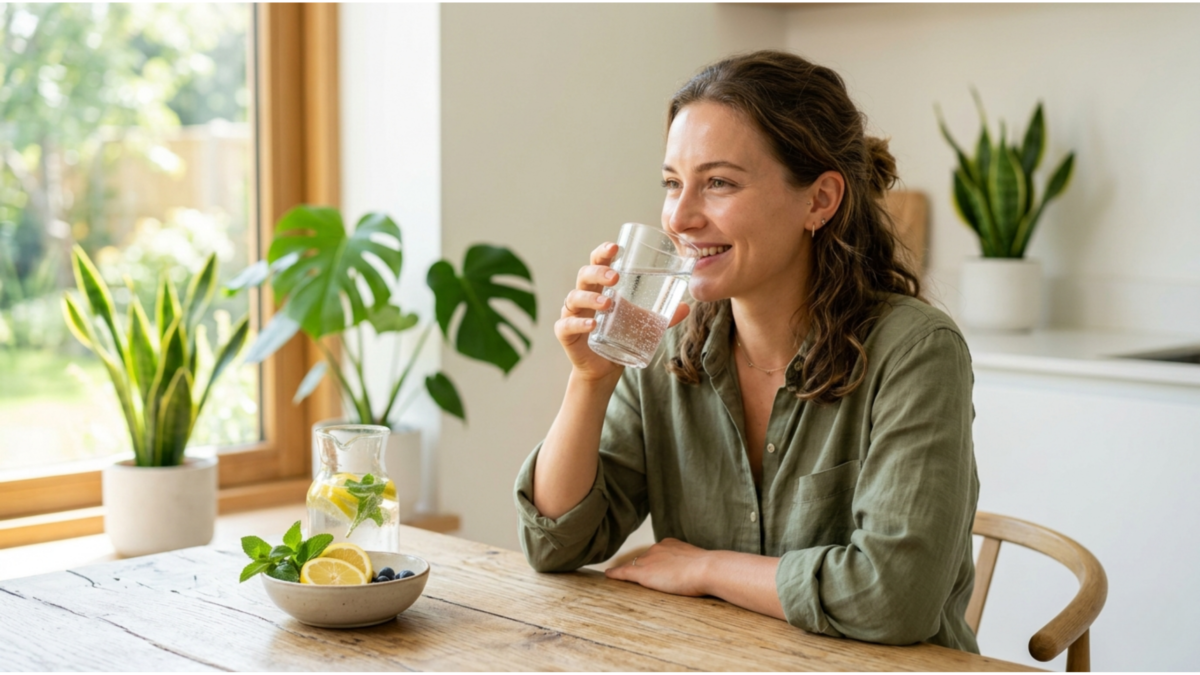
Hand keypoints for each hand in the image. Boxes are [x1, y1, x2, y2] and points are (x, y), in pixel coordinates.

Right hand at [556, 242, 690, 382]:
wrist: (605, 368)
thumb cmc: (621, 336)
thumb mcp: (643, 324)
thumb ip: (662, 316)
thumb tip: (686, 307)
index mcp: (601, 287)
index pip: (598, 262)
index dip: (603, 252)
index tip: (616, 247)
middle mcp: (584, 296)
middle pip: (584, 275)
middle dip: (599, 272)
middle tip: (616, 277)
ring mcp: (573, 314)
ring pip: (574, 297)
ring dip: (590, 297)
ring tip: (607, 303)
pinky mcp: (566, 333)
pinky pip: (567, 325)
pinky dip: (579, 323)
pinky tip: (592, 324)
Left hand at [604, 538, 710, 596]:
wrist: (706, 569)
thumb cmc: (708, 568)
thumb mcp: (699, 561)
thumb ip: (692, 563)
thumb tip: (697, 571)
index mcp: (670, 544)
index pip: (657, 553)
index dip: (657, 562)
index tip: (660, 569)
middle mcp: (657, 548)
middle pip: (645, 559)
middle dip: (644, 568)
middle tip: (649, 579)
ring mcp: (649, 560)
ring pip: (635, 566)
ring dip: (632, 572)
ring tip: (625, 579)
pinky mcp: (643, 573)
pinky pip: (624, 572)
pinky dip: (615, 574)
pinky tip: (608, 575)